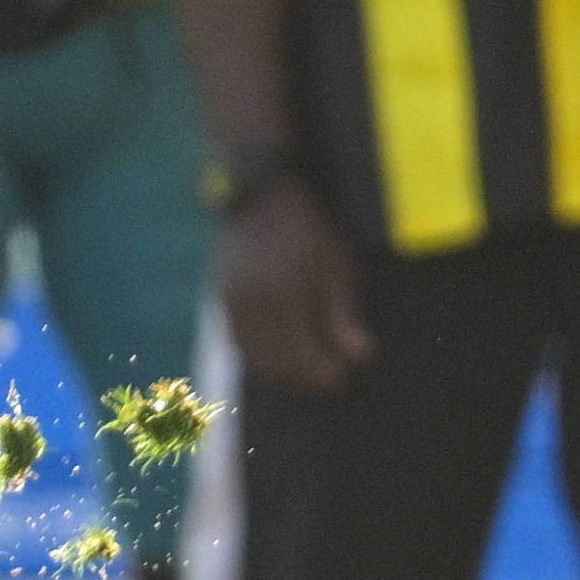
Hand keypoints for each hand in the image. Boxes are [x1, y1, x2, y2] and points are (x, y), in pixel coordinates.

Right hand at [216, 182, 371, 392]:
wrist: (261, 194)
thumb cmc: (310, 227)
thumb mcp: (339, 266)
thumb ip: (344, 315)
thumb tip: (360, 358)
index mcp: (280, 298)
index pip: (298, 354)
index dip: (320, 373)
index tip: (342, 382)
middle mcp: (247, 305)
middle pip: (271, 360)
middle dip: (298, 378)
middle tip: (325, 385)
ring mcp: (227, 300)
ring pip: (248, 353)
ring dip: (275, 371)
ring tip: (302, 376)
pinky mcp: (219, 295)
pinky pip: (235, 337)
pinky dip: (255, 354)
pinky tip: (276, 356)